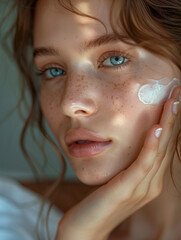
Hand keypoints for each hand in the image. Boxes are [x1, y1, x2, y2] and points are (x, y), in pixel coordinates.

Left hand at [55, 87, 180, 239]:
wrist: (85, 227)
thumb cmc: (101, 200)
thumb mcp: (119, 178)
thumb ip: (130, 164)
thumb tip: (133, 144)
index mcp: (149, 178)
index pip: (164, 144)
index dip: (170, 120)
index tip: (172, 97)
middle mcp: (151, 182)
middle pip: (166, 144)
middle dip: (173, 117)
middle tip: (178, 91)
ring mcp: (142, 187)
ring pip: (159, 151)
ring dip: (167, 125)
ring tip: (173, 102)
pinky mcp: (127, 190)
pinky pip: (143, 165)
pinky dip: (152, 147)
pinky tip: (156, 129)